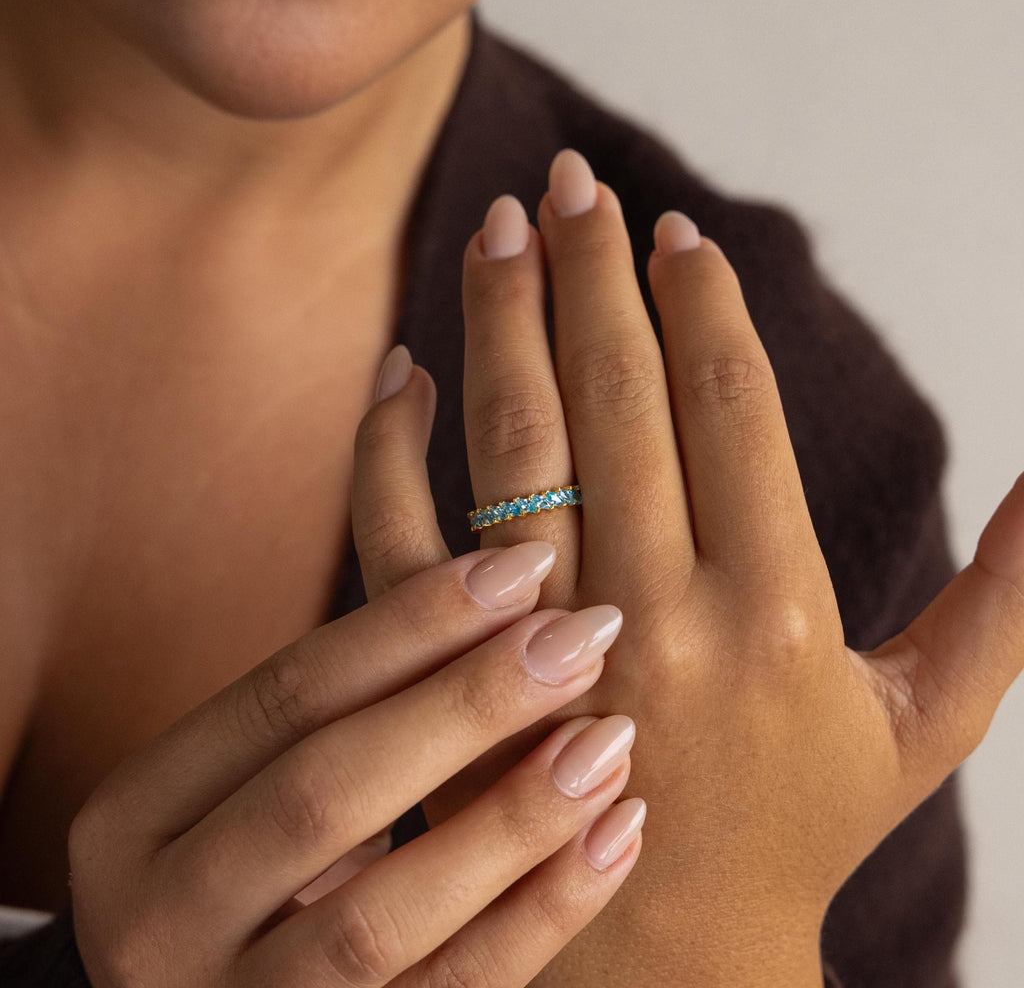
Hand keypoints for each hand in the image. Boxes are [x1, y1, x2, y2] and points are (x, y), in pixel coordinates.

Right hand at [66, 366, 645, 987]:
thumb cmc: (284, 857)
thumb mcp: (274, 767)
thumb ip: (339, 671)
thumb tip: (408, 383)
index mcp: (139, 815)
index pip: (281, 696)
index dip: (404, 622)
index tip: (521, 561)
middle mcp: (163, 913)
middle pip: (323, 789)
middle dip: (459, 704)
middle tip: (581, 629)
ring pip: (374, 913)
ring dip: (503, 813)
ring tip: (611, 733)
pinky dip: (536, 916)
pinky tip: (619, 835)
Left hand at [357, 150, 1023, 985]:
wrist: (661, 960)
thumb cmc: (795, 832)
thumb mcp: (921, 727)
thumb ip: (1003, 611)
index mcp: (774, 616)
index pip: (729, 412)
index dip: (701, 305)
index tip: (675, 233)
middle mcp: (652, 619)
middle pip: (613, 401)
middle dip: (590, 276)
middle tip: (570, 180)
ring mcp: (537, 655)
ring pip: (511, 451)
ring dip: (498, 324)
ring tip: (494, 229)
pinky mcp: (447, 684)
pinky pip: (398, 541)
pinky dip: (391, 450)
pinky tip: (403, 375)